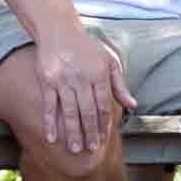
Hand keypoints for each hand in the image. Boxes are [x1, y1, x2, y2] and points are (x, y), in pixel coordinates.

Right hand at [31, 27, 131, 161]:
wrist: (59, 30)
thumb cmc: (87, 48)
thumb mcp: (108, 62)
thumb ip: (120, 85)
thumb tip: (133, 106)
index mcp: (99, 74)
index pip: (103, 105)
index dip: (104, 123)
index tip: (104, 139)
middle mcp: (82, 78)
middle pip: (87, 111)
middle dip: (90, 132)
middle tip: (91, 150)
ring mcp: (63, 80)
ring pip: (69, 111)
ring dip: (72, 132)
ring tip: (75, 149)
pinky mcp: (47, 80)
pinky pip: (49, 105)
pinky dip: (49, 123)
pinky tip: (51, 138)